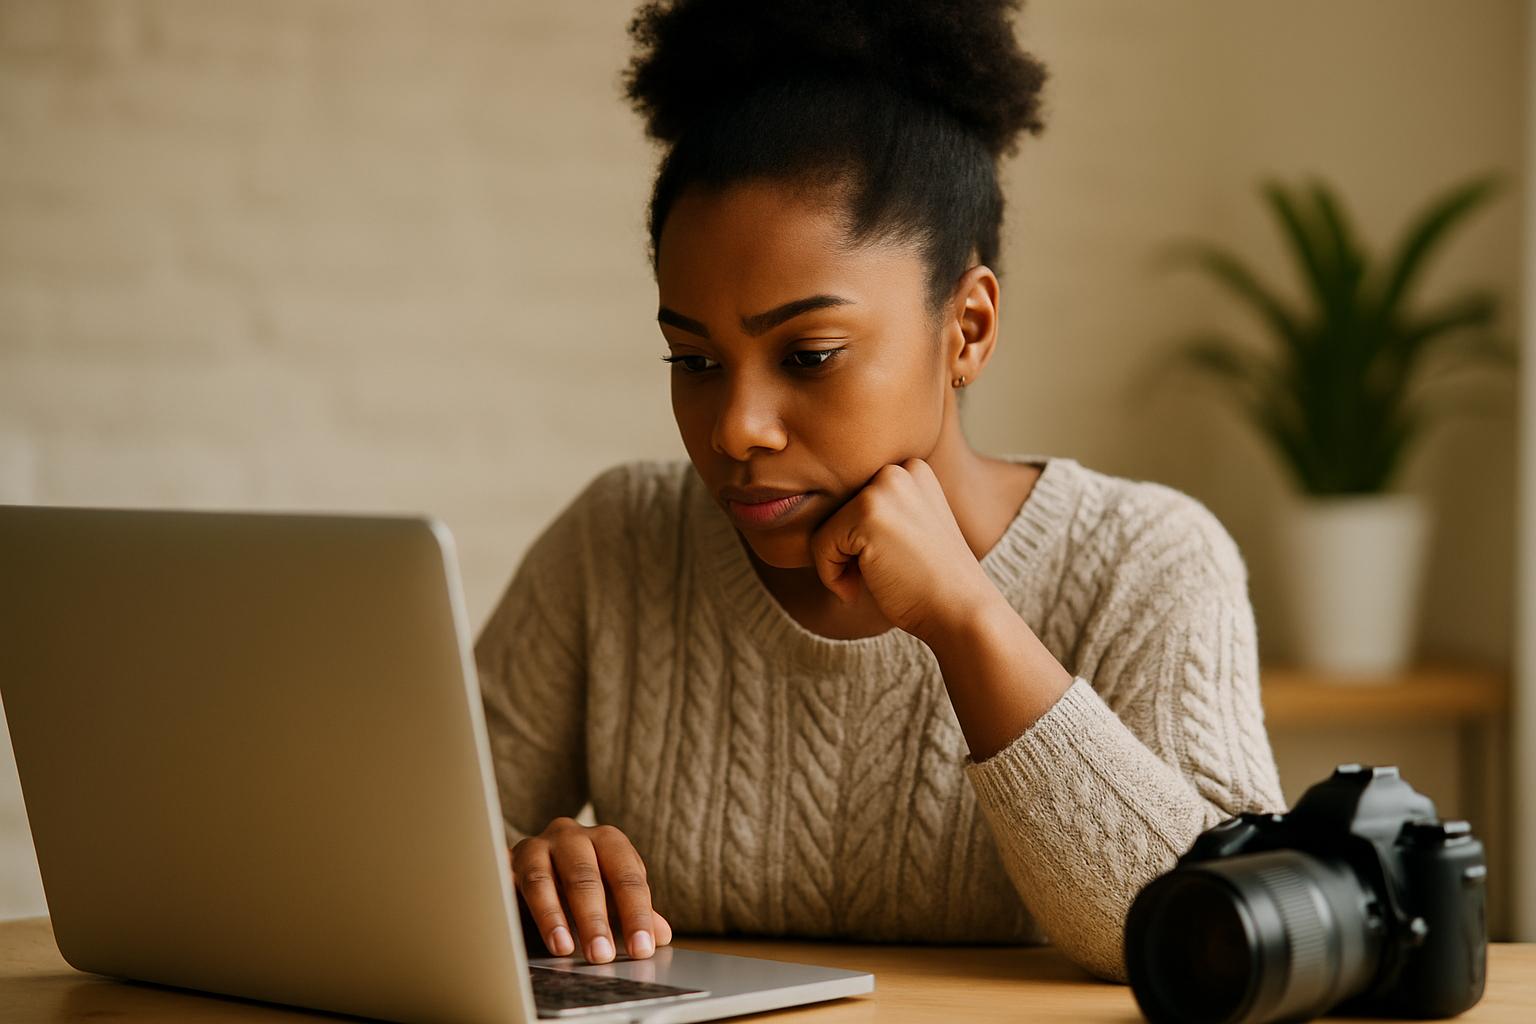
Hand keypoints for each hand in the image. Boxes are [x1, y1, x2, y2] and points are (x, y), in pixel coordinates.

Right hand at [510, 818, 672, 963]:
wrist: (536, 862)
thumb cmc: (582, 880)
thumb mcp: (612, 894)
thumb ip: (635, 912)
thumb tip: (661, 935)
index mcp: (607, 840)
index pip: (627, 876)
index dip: (636, 914)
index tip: (642, 948)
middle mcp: (571, 836)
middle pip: (585, 876)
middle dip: (595, 919)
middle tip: (602, 955)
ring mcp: (535, 847)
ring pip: (543, 880)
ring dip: (554, 918)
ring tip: (564, 949)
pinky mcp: (505, 863)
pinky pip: (506, 884)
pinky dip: (515, 907)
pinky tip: (520, 930)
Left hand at [808, 458, 996, 645]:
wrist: (961, 611)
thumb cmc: (929, 584)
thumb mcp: (907, 531)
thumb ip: (875, 512)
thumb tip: (808, 506)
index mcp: (912, 469)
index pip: (852, 503)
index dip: (859, 542)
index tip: (890, 564)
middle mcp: (899, 468)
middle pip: (836, 512)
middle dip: (847, 550)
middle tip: (881, 575)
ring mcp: (885, 487)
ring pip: (825, 528)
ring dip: (838, 564)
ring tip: (874, 580)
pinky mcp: (868, 511)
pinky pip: (819, 545)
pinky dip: (831, 576)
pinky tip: (861, 588)